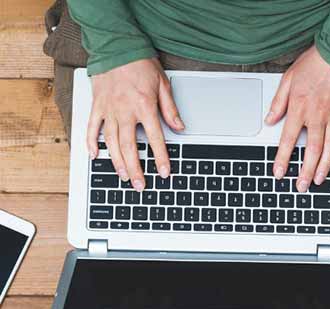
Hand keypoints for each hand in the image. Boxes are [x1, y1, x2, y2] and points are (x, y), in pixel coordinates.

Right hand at [88, 58, 183, 190]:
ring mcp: (108, 109)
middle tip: (140, 185)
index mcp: (144, 106)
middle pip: (130, 146)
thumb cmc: (140, 63)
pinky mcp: (96, 105)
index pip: (155, 139)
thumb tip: (180, 128)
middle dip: (136, 168)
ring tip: (123, 176)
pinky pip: (92, 127)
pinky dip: (92, 142)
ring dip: (117, 162)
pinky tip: (95, 156)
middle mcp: (125, 110)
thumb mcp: (163, 84)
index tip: (164, 172)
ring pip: (112, 142)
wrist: (116, 45)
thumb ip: (170, 109)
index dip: (160, 158)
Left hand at [266, 45, 329, 192]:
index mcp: (300, 108)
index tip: (278, 173)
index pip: (288, 139)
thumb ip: (278, 102)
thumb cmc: (314, 63)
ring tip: (318, 180)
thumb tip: (269, 120)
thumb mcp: (288, 79)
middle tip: (301, 186)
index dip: (282, 158)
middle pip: (311, 150)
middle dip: (304, 171)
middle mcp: (317, 115)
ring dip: (324, 167)